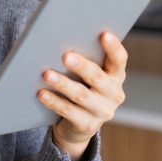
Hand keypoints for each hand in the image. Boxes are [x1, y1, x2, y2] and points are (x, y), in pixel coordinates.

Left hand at [38, 31, 127, 160]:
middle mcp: (113, 94)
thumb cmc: (82, 88)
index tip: (104, 34)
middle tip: (66, 56)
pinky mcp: (87, 125)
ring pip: (81, 95)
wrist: (78, 125)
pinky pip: (68, 111)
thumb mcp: (88, 75)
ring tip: (47, 74)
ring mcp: (101, 111)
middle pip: (97, 77)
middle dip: (82, 66)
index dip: (114, 47)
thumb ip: (85, 59)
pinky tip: (42, 93)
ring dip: (63, 84)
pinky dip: (54, 102)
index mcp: (116, 76)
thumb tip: (62, 39)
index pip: (119, 60)